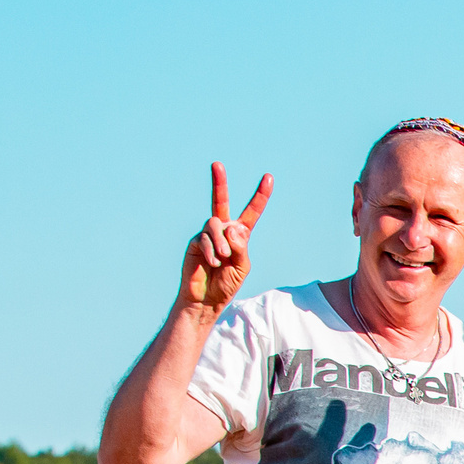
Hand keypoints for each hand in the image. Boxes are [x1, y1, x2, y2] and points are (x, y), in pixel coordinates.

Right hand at [183, 162, 270, 312]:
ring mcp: (207, 234)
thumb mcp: (242, 266)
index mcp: (239, 235)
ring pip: (215, 224)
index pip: (251, 212)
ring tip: (224, 259)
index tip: (269, 177)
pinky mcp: (195, 241)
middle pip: (220, 202)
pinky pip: (205, 238)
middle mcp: (222, 230)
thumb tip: (232, 227)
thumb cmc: (227, 283)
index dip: (260, 196)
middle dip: (219, 182)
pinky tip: (214, 263)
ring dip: (222, 243)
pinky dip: (213, 251)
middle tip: (217, 164)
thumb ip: (241, 247)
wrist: (206, 299)